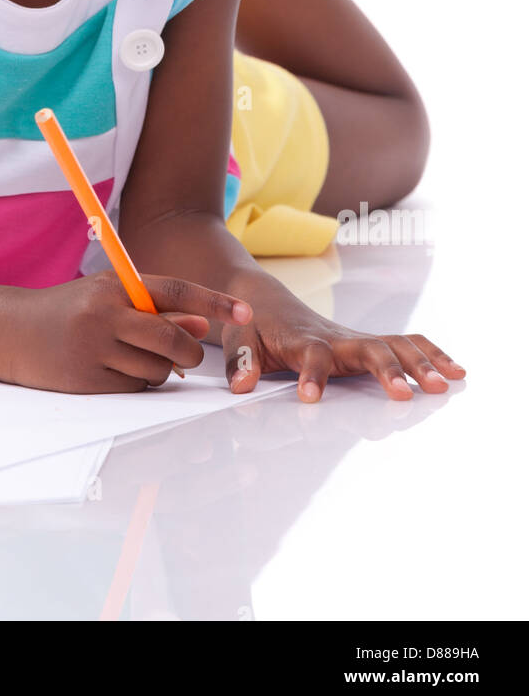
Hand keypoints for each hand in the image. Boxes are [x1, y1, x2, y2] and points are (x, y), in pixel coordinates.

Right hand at [1, 271, 252, 392]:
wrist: (9, 330)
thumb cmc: (67, 311)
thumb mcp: (109, 299)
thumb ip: (156, 311)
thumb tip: (201, 327)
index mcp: (115, 286)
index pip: (176, 291)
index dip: (214, 303)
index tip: (246, 312)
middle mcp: (105, 313)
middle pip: (171, 340)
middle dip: (187, 352)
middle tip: (185, 355)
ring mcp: (93, 347)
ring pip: (155, 370)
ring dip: (156, 371)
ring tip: (128, 359)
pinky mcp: (85, 379)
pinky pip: (132, 389)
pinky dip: (132, 384)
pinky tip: (109, 372)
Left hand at [220, 269, 465, 401]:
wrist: (264, 297)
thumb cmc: (252, 323)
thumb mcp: (238, 340)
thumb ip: (242, 362)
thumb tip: (243, 385)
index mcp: (302, 339)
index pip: (311, 355)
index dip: (312, 375)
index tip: (311, 399)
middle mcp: (335, 338)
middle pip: (368, 349)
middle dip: (387, 370)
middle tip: (403, 395)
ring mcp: (355, 340)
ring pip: (395, 345)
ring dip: (420, 363)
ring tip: (445, 385)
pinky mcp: (366, 345)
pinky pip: (404, 345)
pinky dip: (431, 354)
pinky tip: (456, 371)